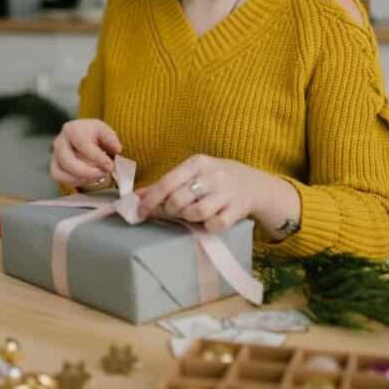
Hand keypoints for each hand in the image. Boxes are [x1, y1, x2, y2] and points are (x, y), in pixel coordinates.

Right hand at [50, 118, 121, 191]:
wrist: (84, 138)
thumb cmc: (93, 135)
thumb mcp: (104, 131)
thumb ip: (111, 139)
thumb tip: (117, 148)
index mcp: (72, 129)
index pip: (82, 144)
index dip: (96, 157)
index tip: (109, 165)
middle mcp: (60, 141)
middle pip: (68, 161)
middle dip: (88, 172)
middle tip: (103, 173)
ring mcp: (55, 155)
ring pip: (61, 172)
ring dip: (82, 178)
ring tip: (98, 176)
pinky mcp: (54, 167)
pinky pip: (60, 178)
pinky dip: (75, 182)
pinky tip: (88, 179)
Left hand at [137, 154, 260, 232]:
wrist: (252, 184)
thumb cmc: (213, 179)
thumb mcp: (192, 173)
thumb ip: (165, 184)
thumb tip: (136, 196)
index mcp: (197, 163)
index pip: (168, 181)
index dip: (151, 199)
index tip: (140, 212)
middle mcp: (212, 175)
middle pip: (180, 199)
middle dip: (170, 210)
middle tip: (171, 212)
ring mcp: (226, 193)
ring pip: (196, 212)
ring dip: (187, 218)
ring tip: (190, 214)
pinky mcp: (237, 210)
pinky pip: (215, 224)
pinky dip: (207, 226)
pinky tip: (208, 220)